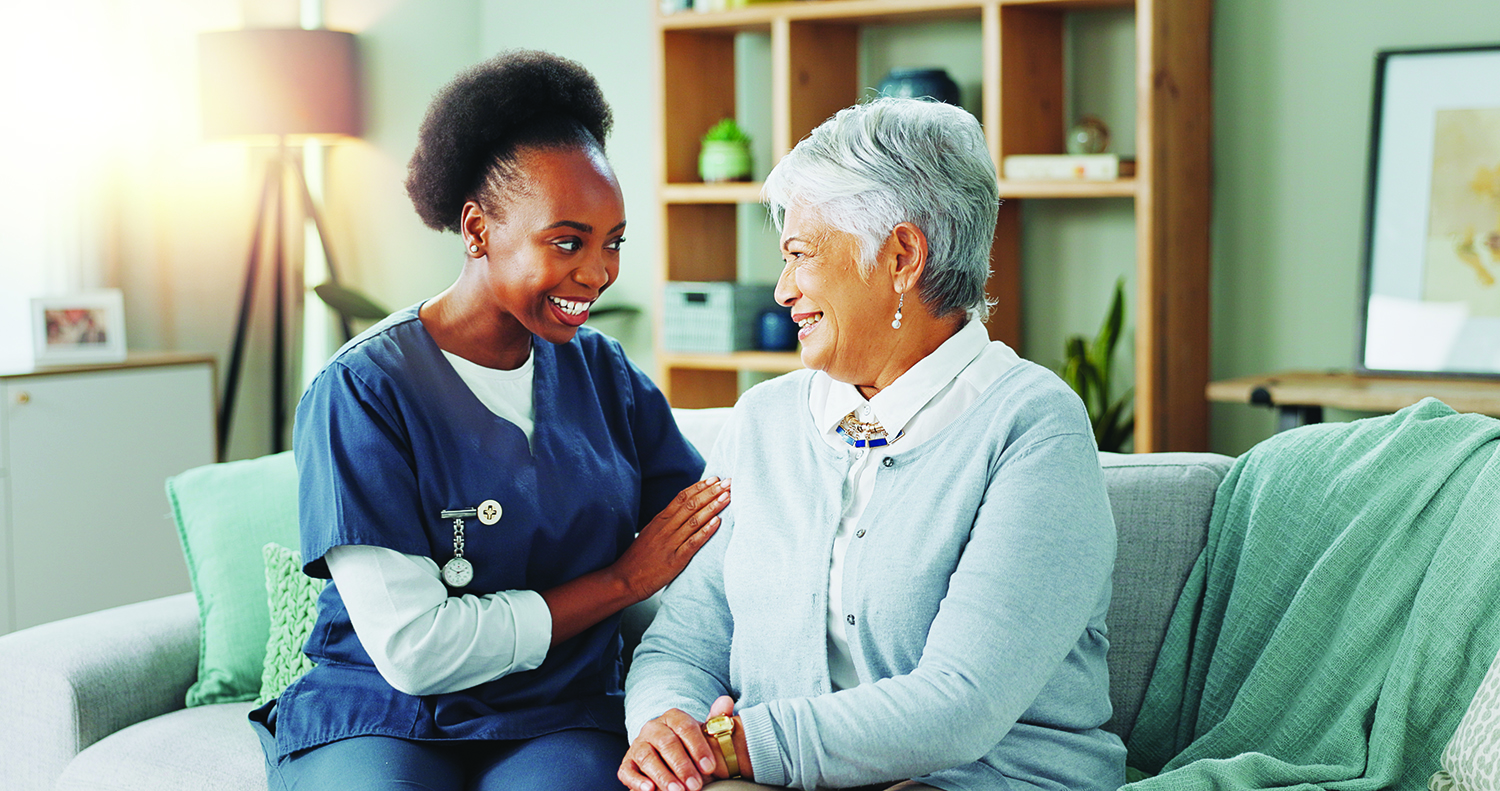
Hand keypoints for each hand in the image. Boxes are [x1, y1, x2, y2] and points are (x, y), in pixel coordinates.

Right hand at [612, 478, 729, 602]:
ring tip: (727, 496)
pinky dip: (706, 531)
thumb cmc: (638, 558)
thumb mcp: (650, 533)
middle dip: (711, 492)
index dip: (699, 487)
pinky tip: (718, 522)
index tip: (714, 478)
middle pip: (691, 505)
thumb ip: (666, 522)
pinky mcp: (674, 560)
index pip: (682, 497)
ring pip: (694, 520)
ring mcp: (669, 543)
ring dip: (712, 507)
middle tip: (728, 482)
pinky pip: (692, 543)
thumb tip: (684, 510)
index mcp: (659, 520)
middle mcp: (665, 528)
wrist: (623, 579)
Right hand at [619, 696, 736, 790]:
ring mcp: (638, 745)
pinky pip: (627, 771)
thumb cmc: (690, 747)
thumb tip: (726, 702)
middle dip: (682, 766)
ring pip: (647, 757)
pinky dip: (637, 781)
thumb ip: (715, 720)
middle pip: (666, 743)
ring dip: (663, 776)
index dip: (698, 748)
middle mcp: (652, 728)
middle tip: (696, 785)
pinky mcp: (627, 764)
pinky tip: (650, 790)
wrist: (668, 758)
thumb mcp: (703, 734)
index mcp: (672, 718)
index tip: (709, 767)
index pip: (685, 727)